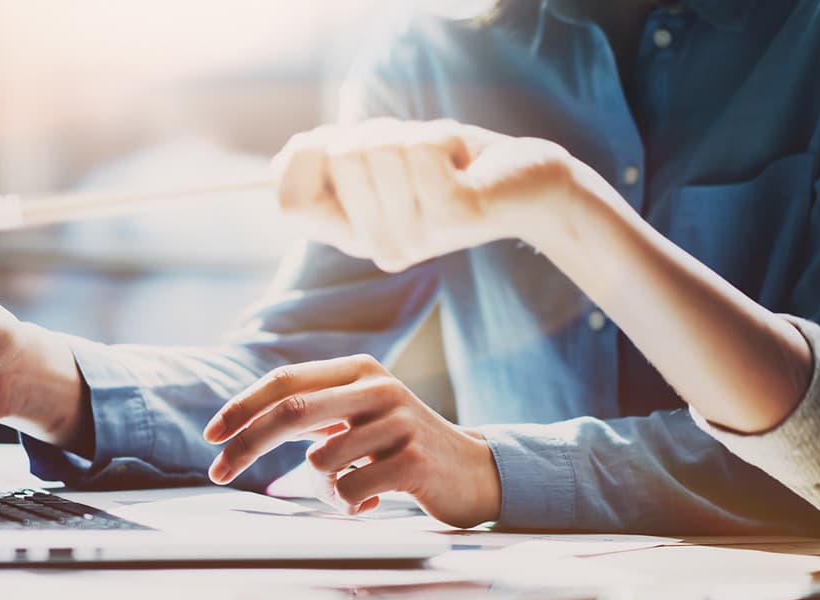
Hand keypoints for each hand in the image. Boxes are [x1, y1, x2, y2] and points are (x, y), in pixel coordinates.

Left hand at [203, 354, 500, 527]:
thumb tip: (239, 425)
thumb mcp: (358, 414)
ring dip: (321, 489)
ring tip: (351, 490)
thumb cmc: (400, 446)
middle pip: (291, 412)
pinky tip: (375, 500)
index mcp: (359, 370)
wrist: (472, 471)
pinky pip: (351, 489)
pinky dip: (350, 504)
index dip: (242, 406)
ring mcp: (399, 423)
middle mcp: (378, 388)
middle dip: (246, 445)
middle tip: (218, 473)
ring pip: (320, 462)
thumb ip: (312, 410)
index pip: (285, 381)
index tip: (211, 435)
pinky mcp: (413, 461)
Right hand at [272, 118, 579, 271]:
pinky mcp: (452, 216)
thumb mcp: (383, 159)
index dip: (304, 158)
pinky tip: (463, 163)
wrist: (527, 183)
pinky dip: (444, 136)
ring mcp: (415, 236)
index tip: (337, 142)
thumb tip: (292, 154)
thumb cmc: (450, 165)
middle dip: (377, 132)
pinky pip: (421, 149)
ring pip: (380, 147)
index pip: (292, 202)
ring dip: (414, 133)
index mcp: (354, 236)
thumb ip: (333, 158)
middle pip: (339, 158)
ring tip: (444, 160)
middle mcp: (379, 247)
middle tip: (415, 154)